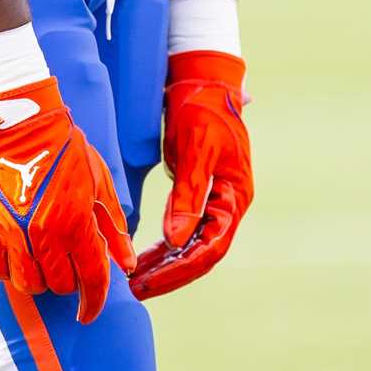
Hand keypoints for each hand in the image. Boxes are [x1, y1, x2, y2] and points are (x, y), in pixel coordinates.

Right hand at [0, 76, 134, 322]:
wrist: (17, 122)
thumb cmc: (63, 147)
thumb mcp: (99, 182)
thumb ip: (113, 227)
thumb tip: (127, 264)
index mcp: (76, 221)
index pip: (91, 279)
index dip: (94, 301)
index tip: (90, 312)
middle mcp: (43, 234)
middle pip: (59, 285)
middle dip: (69, 281)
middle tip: (68, 262)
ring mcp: (11, 233)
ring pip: (27, 284)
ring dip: (40, 279)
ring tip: (43, 259)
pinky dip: (7, 270)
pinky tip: (16, 256)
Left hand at [130, 50, 252, 300]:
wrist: (204, 81)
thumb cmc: (203, 109)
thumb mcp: (196, 150)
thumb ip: (188, 196)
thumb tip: (176, 241)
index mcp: (236, 196)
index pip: (211, 246)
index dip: (181, 267)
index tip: (150, 281)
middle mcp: (229, 203)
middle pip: (202, 252)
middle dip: (170, 273)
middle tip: (136, 290)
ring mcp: (215, 199)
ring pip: (191, 244)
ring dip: (165, 262)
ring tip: (134, 280)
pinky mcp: (200, 193)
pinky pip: (184, 228)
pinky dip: (165, 244)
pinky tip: (144, 256)